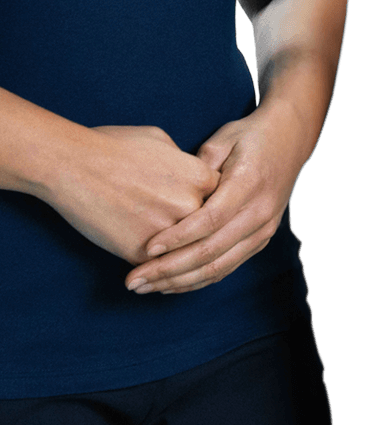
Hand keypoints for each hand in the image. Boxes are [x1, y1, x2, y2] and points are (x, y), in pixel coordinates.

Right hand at [44, 125, 220, 265]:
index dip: (210, 203)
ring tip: (171, 257)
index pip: (221, 199)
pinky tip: (150, 269)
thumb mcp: (157, 139)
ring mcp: (171, 234)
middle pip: (206, 228)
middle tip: (184, 233)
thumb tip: (188, 173)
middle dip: (196, 231)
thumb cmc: (108, 146)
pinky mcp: (145, 255)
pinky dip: (155, 268)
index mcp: (200, 178)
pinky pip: (159, 266)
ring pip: (185, 252)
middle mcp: (192, 208)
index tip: (197, 205)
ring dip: (180, 256)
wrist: (68, 165)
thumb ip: (183, 160)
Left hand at [125, 110, 312, 295]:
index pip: (209, 220)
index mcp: (247, 187)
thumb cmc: (247, 137)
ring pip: (219, 268)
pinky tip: (171, 284)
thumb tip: (170, 190)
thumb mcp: (221, 141)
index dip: (177, 237)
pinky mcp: (259, 241)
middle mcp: (258, 215)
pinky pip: (227, 267)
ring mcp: (262, 232)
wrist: (289, 142)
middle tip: (134, 280)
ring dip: (181, 281)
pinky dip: (198, 279)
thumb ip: (197, 167)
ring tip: (146, 287)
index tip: (146, 248)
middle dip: (170, 270)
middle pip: (211, 253)